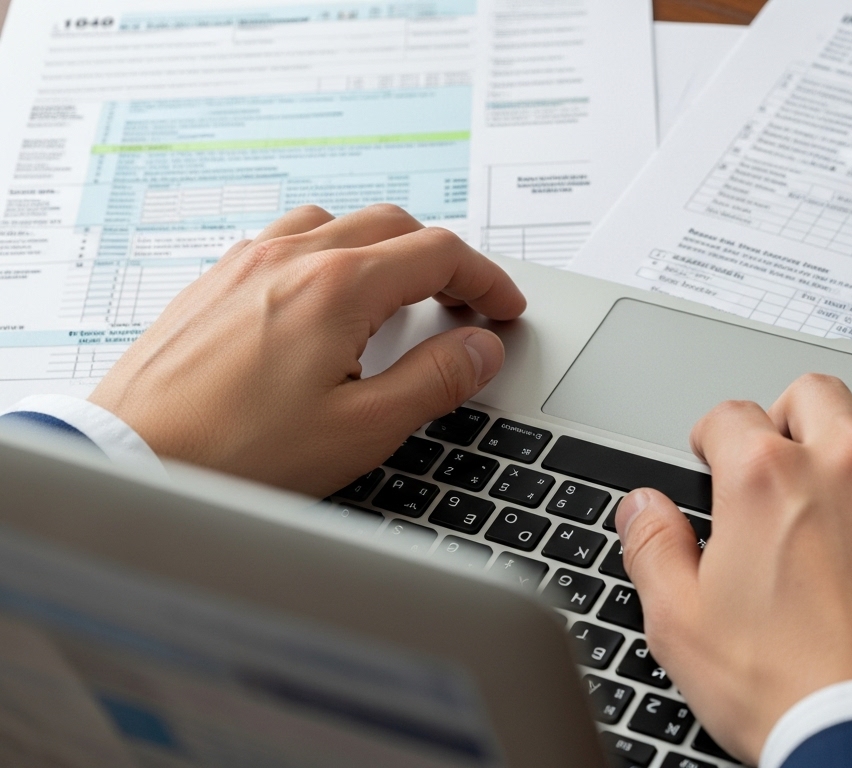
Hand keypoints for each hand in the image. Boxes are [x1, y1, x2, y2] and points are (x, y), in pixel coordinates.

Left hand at [89, 204, 524, 496]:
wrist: (132, 460)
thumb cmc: (236, 454)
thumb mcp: (362, 430)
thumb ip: (434, 381)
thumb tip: (481, 348)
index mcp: (337, 286)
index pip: (439, 252)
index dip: (486, 279)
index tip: (504, 309)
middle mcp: (291, 258)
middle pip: (394, 225)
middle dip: (443, 260)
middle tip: (466, 306)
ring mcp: (246, 262)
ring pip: (338, 223)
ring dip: (385, 248)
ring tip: (401, 296)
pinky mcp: (214, 282)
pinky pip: (288, 240)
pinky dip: (332, 253)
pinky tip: (329, 300)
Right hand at [615, 375, 851, 762]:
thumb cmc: (787, 690)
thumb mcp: (682, 626)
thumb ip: (654, 550)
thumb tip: (642, 509)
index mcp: (766, 481)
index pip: (730, 417)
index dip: (714, 436)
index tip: (716, 454)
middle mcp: (845, 465)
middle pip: (814, 394)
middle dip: (789, 413)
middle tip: (784, 449)